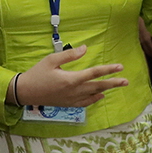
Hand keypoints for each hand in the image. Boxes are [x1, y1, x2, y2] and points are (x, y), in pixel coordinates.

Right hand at [12, 45, 126, 107]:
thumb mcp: (51, 60)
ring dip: (106, 90)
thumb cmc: (37, 73)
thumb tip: (85, 48)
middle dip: (113, 83)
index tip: (120, 67)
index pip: (94, 73)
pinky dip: (94, 99)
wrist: (25, 92)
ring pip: (93, 95)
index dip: (108, 70)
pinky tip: (100, 96)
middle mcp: (74, 91)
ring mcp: (71, 99)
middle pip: (98, 86)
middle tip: (126, 81)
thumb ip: (69, 55)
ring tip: (117, 86)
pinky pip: (85, 103)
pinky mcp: (67, 104)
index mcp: (71, 79)